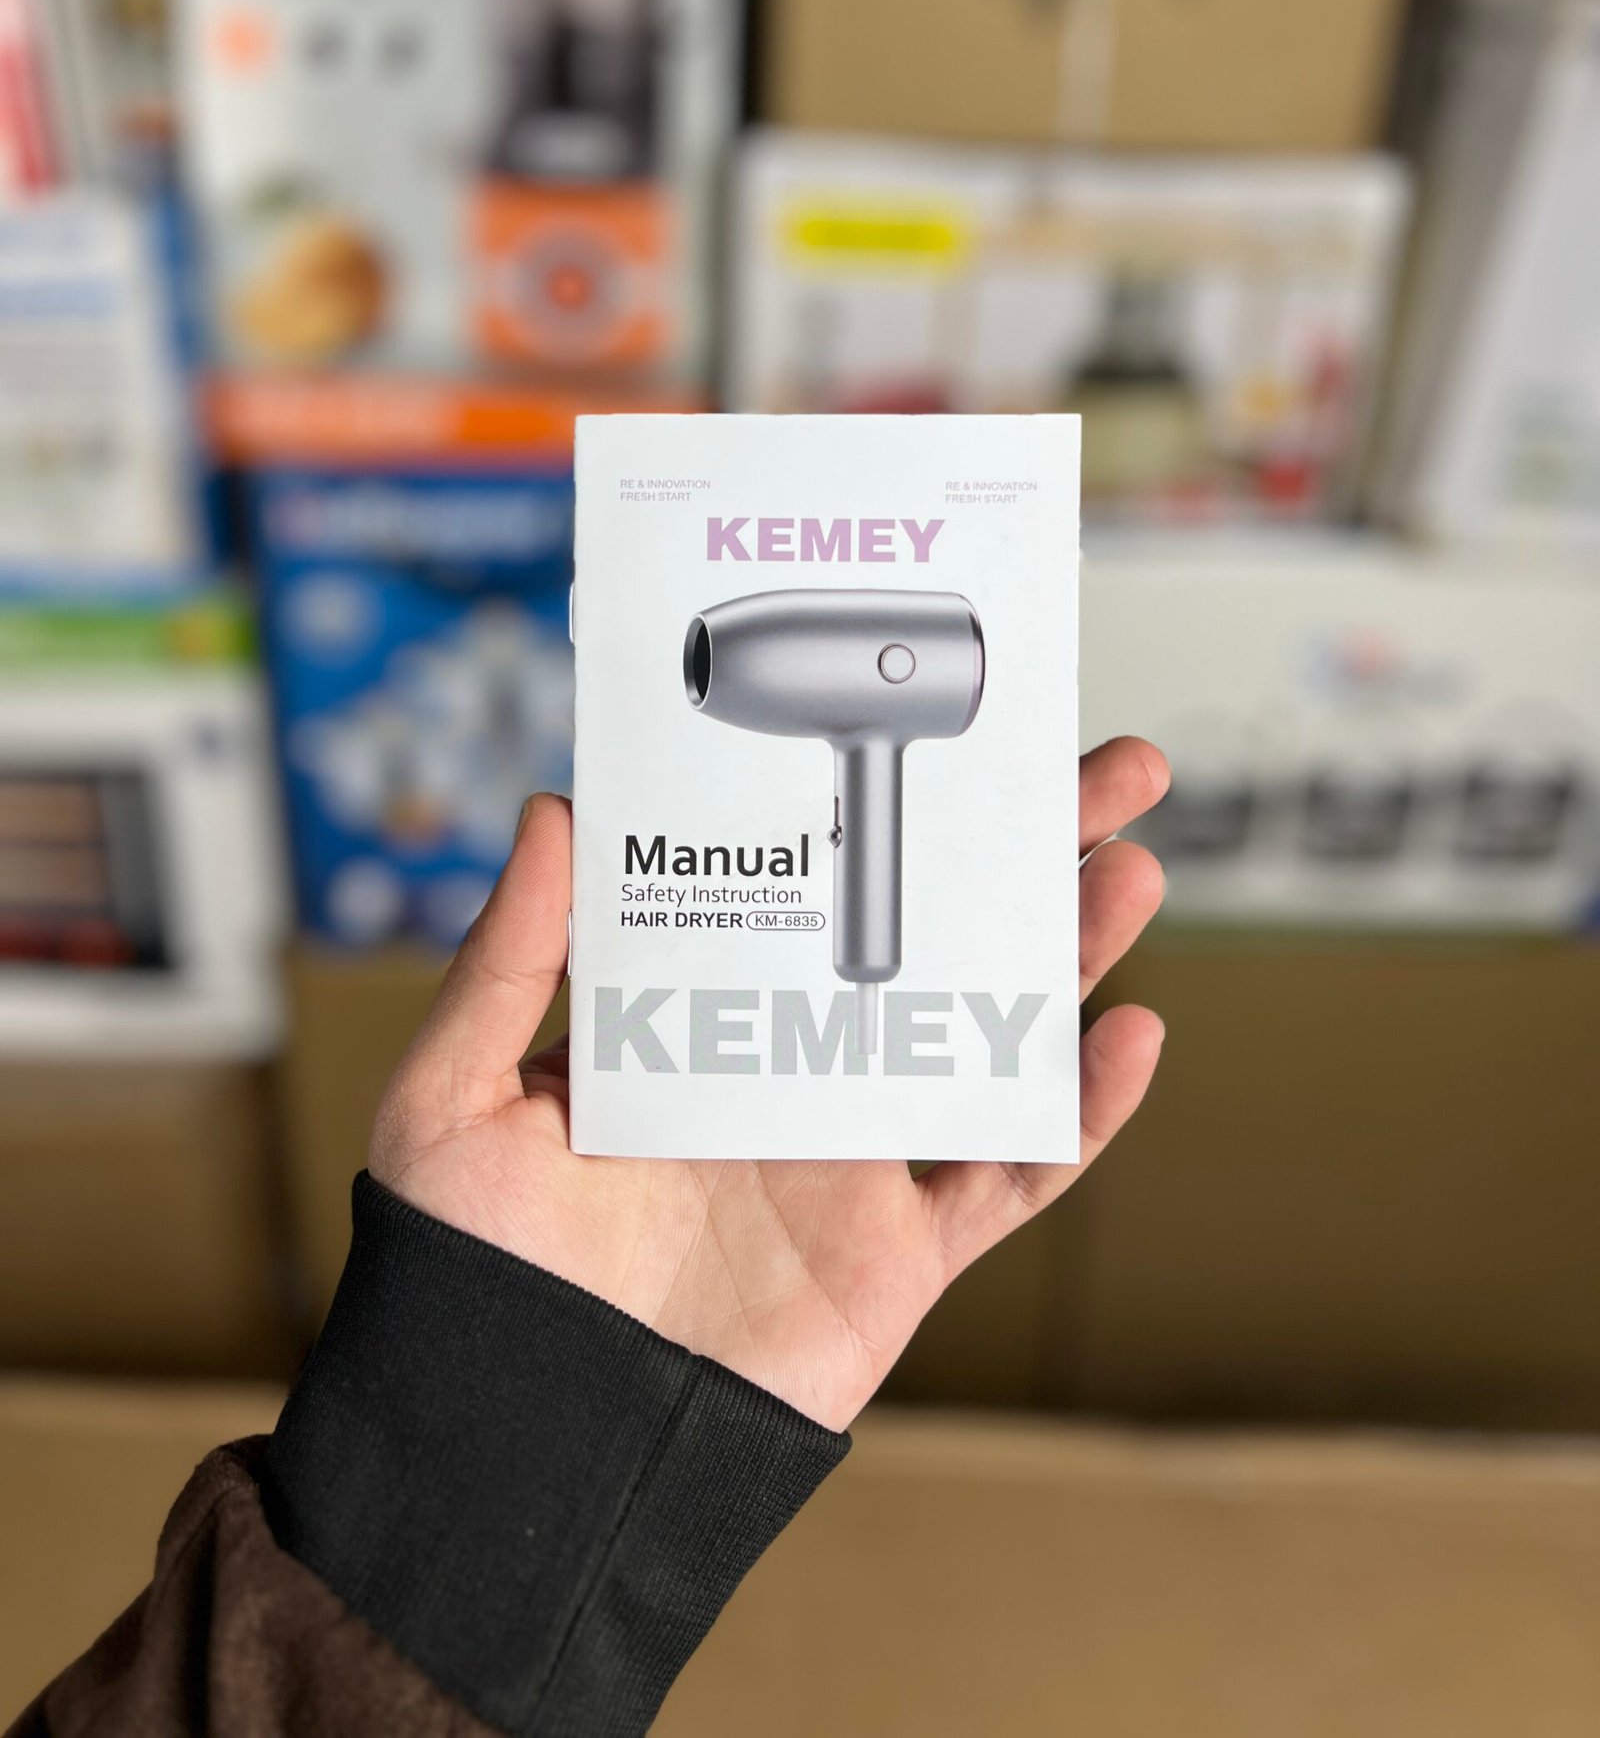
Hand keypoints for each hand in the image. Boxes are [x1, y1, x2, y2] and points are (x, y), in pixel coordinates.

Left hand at [370, 738, 1168, 1430]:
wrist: (521, 1444)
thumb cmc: (469, 1271)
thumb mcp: (455, 1095)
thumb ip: (508, 959)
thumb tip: (555, 810)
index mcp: (705, 1016)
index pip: (816, 885)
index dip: (883, 808)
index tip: (941, 734)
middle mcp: (794, 1068)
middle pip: (935, 938)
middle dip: (1025, 853)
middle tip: (1109, 771)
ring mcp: (857, 1158)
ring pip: (991, 1034)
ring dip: (1068, 956)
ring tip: (1126, 873)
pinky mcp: (901, 1252)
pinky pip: (1012, 1175)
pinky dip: (1078, 1116)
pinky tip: (1126, 1039)